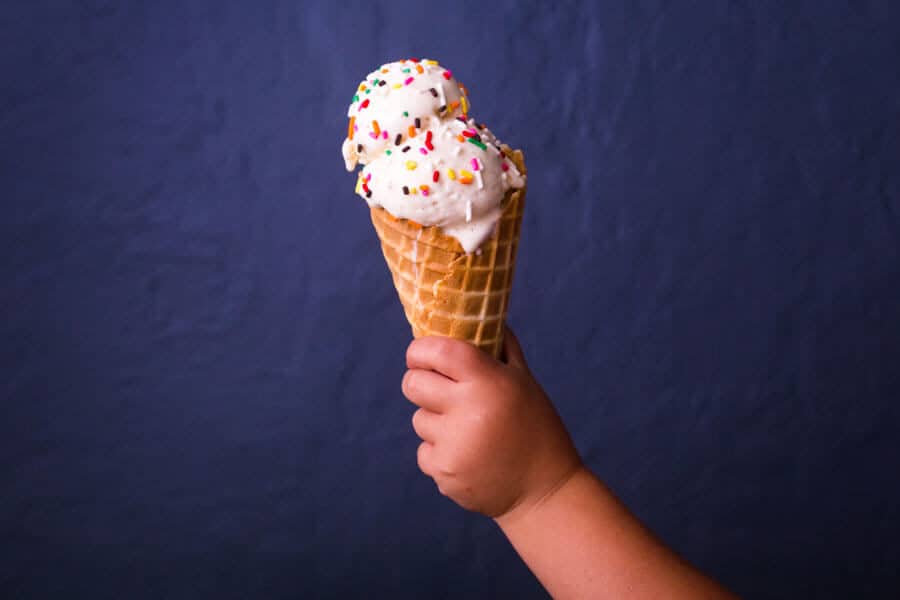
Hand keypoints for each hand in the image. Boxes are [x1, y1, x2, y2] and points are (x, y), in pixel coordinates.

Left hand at [402, 328, 581, 517]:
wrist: (545, 491)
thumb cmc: (536, 428)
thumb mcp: (525, 383)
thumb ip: (502, 348)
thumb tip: (480, 314)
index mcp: (489, 381)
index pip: (435, 351)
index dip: (420, 350)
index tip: (421, 355)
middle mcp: (468, 410)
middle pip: (413, 383)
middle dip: (420, 382)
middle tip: (438, 389)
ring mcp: (454, 444)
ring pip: (418, 419)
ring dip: (435, 421)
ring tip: (468, 431)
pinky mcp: (445, 473)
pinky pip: (424, 451)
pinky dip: (439, 453)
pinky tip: (468, 457)